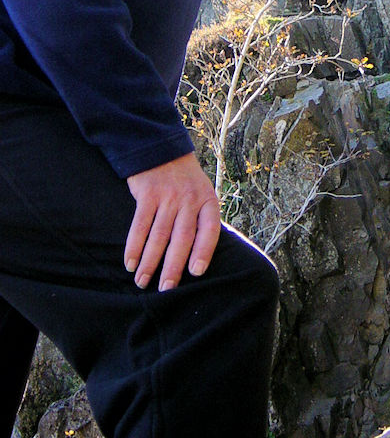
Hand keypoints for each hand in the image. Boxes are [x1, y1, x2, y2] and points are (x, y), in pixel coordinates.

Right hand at [125, 153, 220, 291]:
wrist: (162, 149)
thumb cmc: (184, 180)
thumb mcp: (201, 192)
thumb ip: (201, 218)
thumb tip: (200, 256)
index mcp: (207, 199)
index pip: (210, 229)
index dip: (204, 251)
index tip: (196, 272)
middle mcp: (190, 198)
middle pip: (183, 237)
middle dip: (174, 266)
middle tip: (166, 289)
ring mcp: (169, 195)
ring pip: (159, 235)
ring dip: (150, 262)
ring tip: (143, 282)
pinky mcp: (148, 194)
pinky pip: (140, 225)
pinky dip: (134, 246)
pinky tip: (130, 262)